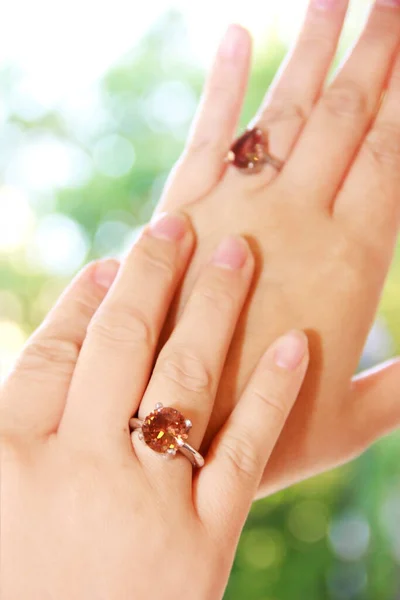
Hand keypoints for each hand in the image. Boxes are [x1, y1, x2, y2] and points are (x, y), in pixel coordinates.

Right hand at [0, 214, 307, 598]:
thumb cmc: (17, 581)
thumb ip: (22, 418)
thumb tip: (63, 346)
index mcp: (12, 458)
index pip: (53, 351)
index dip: (85, 301)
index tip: (113, 263)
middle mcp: (80, 468)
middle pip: (120, 345)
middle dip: (151, 276)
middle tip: (177, 226)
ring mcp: (147, 504)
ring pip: (184, 380)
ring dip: (213, 309)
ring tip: (235, 252)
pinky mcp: (205, 544)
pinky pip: (243, 452)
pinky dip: (271, 393)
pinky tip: (296, 344)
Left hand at [158, 0, 399, 494]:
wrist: (176, 429)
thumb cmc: (270, 431)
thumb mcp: (353, 419)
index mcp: (355, 257)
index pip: (393, 151)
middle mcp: (299, 217)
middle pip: (349, 115)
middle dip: (376, 52)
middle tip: (393, 0)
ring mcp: (236, 208)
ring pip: (285, 111)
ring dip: (312, 48)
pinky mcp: (182, 211)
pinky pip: (208, 135)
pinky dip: (223, 86)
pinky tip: (238, 36)